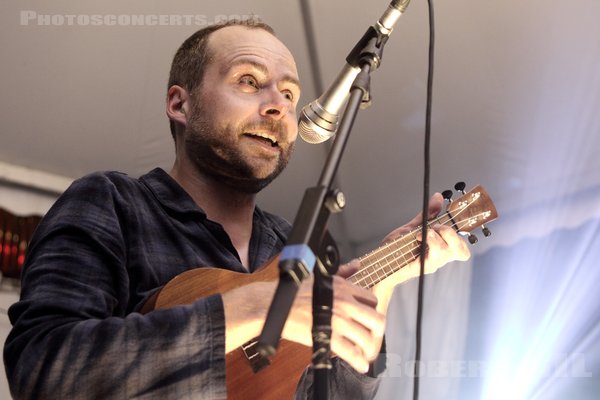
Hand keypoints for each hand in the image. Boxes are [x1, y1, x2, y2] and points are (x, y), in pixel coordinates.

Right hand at [282, 275, 384, 373]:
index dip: (372, 312)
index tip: (367, 321)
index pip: (371, 300)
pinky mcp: (327, 336)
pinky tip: (360, 365)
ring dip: (370, 350)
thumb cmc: (293, 291)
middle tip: (371, 339)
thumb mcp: (321, 276)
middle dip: (377, 332)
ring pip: (367, 338)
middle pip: (376, 319)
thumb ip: (343, 272)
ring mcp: (337, 320)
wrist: (272, 305)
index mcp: (343, 287)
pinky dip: (359, 361)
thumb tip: (356, 265)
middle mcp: (344, 303)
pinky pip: (351, 352)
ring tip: (365, 354)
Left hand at [357, 192, 470, 313]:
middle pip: (462, 249)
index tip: (468, 209)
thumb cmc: (395, 249)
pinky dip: (430, 239)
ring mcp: (434, 263)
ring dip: (439, 235)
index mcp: (440, 249)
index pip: (463, 246)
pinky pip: (437, 252)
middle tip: (435, 227)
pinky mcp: (426, 266)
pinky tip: (418, 236)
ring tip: (423, 233)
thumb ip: (427, 215)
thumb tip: (438, 197)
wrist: (380, 264)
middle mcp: (440, 258)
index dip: (468, 230)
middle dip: (452, 232)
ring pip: (451, 249)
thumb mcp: (411, 227)